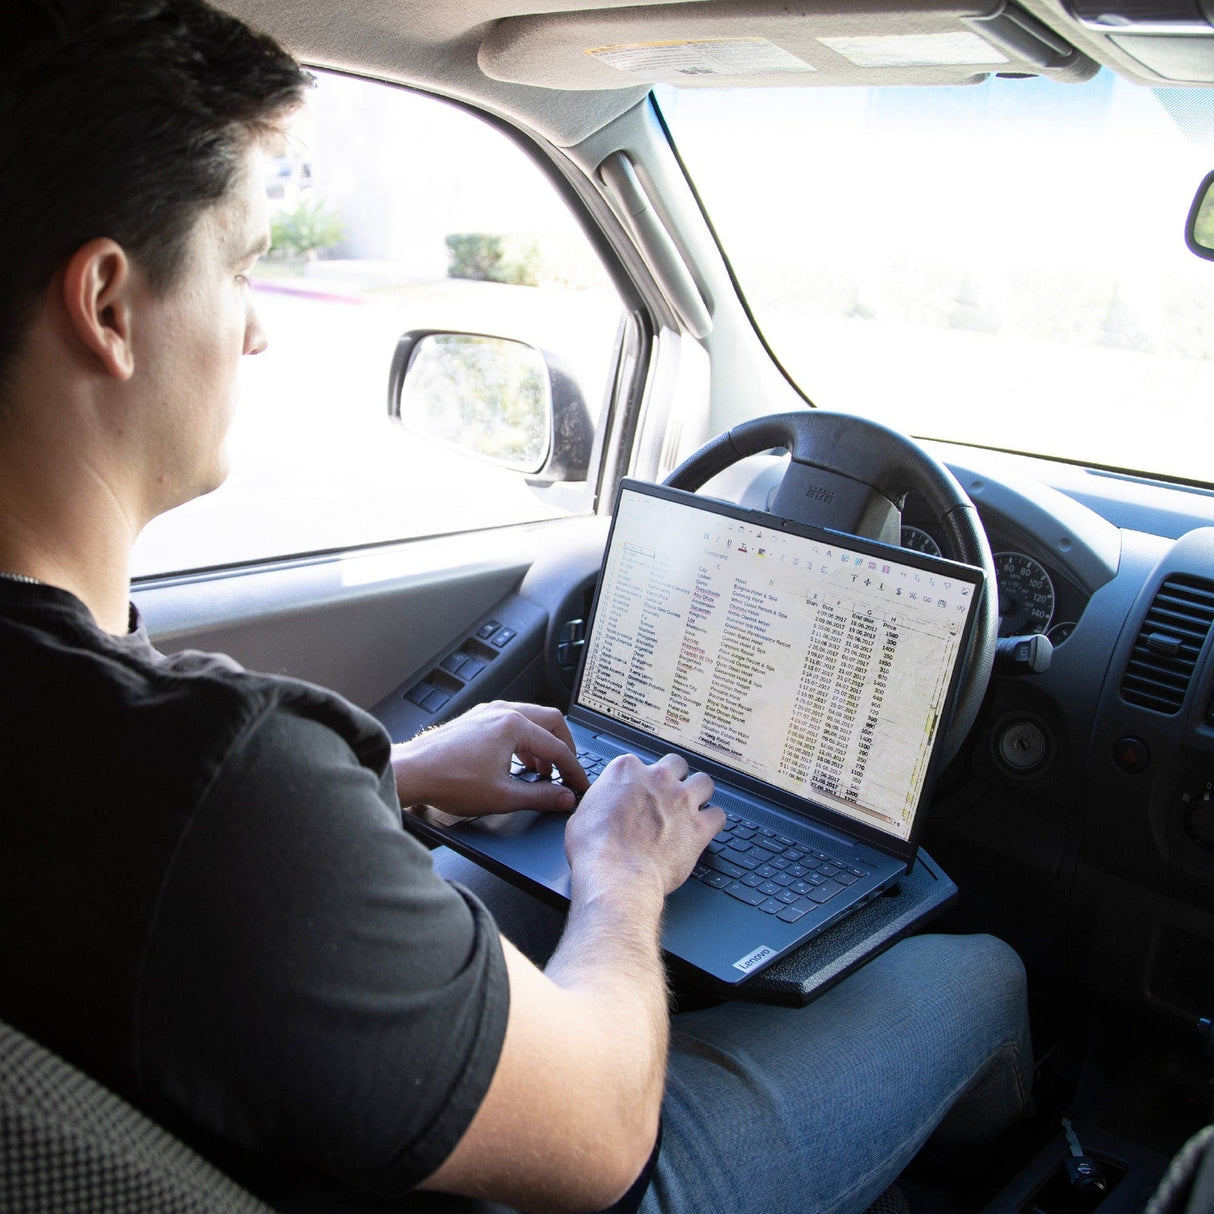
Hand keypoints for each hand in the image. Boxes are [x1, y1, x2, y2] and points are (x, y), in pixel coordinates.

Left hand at [392, 700, 589, 816]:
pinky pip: (513, 721)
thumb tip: (564, 798)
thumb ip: (540, 797)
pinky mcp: (477, 718)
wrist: (413, 773)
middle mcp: (503, 711)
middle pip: (551, 721)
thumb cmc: (448, 781)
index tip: (580, 785)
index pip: (558, 747)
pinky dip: (524, 739)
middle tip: (568, 771)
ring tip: (542, 772)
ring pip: (532, 719)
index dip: (574, 769)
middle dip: (564, 748)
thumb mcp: (502, 797)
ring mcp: (488, 712)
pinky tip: (518, 762)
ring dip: (543, 743)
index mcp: (513, 726)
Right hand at [565, 753, 723, 900]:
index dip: (641, 780)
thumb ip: (601, 801)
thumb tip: (602, 807)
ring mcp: (681, 801)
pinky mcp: (699, 826)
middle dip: (674, 778)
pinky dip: (713, 821)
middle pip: (677, 765)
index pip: (640, 763)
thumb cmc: (595, 850)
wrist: (616, 875)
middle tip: (668, 795)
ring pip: (704, 782)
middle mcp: (658, 779)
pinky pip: (718, 815)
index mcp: (627, 770)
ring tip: (692, 807)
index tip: (640, 792)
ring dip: (699, 793)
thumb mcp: (583, 814)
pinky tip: (706, 828)